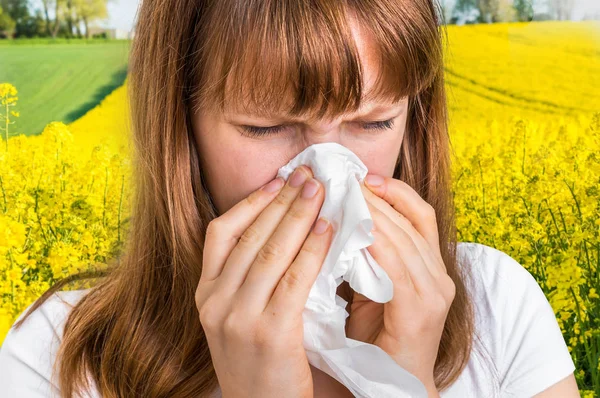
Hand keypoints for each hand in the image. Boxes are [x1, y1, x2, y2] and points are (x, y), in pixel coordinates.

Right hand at [195, 165, 333, 397]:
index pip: (220, 232)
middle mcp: (214, 301)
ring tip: (319, 190)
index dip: (251, 202)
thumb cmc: (259, 364)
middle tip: (306, 173)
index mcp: (206, 294)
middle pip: (249, 235)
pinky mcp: (269, 333)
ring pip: (270, 250)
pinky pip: (294, 279)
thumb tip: (282, 231)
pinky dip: (311, 249)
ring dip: (297, 215)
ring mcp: (237, 317)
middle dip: (281, 200)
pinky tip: (327, 229)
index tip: (277, 180)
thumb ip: (248, 281)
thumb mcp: (238, 319)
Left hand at [343, 174, 454, 393]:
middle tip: (345, 178)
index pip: (419, 215)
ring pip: (405, 239)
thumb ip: (365, 259)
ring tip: (346, 195)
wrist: (395, 386)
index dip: (394, 191)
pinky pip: (398, 268)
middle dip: (377, 196)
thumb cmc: (378, 340)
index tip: (363, 175)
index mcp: (430, 268)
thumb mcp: (371, 290)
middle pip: (411, 221)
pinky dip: (376, 245)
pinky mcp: (421, 311)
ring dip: (373, 214)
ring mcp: (435, 293)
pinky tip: (354, 231)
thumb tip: (338, 221)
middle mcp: (439, 276)